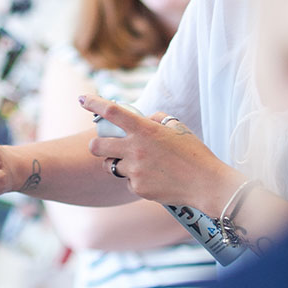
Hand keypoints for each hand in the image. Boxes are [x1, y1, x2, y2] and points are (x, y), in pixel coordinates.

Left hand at [80, 94, 226, 210]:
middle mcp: (135, 149)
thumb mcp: (177, 128)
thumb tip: (143, 119)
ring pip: (111, 166)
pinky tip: (154, 179)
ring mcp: (135, 170)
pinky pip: (128, 182)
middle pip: (96, 146)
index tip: (82, 99)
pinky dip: (136, 180)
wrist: (205, 183)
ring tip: (138, 164)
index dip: (94, 103)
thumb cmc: (194, 153)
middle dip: (96, 145)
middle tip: (103, 146)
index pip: (112, 112)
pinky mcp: (138, 188)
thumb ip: (156, 120)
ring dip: (117, 164)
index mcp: (144, 130)